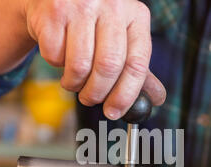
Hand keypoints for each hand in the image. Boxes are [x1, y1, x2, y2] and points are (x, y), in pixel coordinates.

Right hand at [24, 0, 165, 118]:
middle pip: (108, 67)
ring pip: (80, 65)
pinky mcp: (54, 12)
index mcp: (136, 15)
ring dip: (74, 83)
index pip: (137, 64)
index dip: (125, 95)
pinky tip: (60, 55)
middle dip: (96, 93)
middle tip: (90, 99)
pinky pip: (55, 55)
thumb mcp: (121, 36)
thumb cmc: (91, 19)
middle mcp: (113, 6)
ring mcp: (82, 6)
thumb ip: (136, 65)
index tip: (115, 111)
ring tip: (73, 80)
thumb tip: (156, 98)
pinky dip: (56, 64)